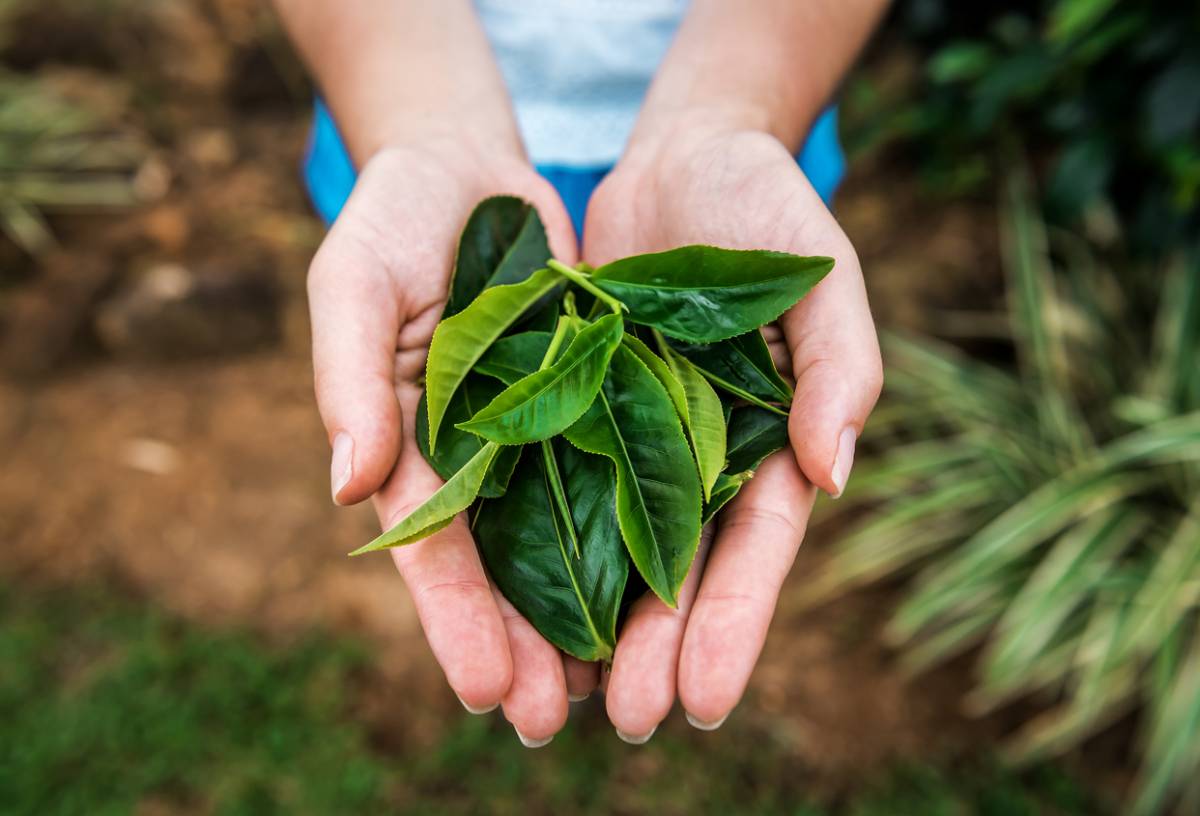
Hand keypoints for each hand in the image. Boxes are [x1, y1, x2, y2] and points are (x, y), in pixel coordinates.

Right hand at [308, 140, 583, 744]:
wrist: (468, 168)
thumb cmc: (394, 219)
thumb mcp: (357, 284)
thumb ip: (350, 379)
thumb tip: (347, 486)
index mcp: (411, 441)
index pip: (430, 545)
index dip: (455, 619)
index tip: (486, 689)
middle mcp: (478, 453)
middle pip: (503, 564)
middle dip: (524, 644)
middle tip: (549, 724)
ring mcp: (540, 431)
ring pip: (567, 538)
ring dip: (587, 613)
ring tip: (611, 694)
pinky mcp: (598, 398)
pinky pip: (620, 470)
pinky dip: (635, 531)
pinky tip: (663, 592)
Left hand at [582, 122, 882, 738]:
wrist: (683, 156)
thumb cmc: (768, 212)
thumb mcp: (819, 277)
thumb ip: (838, 367)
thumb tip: (834, 473)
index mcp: (767, 444)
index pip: (754, 549)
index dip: (734, 623)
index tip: (706, 700)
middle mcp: (698, 457)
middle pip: (677, 567)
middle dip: (655, 647)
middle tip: (627, 721)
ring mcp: (632, 437)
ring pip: (607, 544)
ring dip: (589, 621)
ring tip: (563, 697)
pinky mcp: (569, 406)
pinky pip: (547, 479)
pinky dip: (531, 540)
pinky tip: (509, 602)